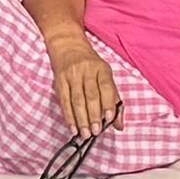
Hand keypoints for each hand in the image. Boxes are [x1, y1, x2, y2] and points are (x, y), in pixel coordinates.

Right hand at [45, 24, 118, 144]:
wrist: (68, 45)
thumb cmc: (90, 64)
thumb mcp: (105, 75)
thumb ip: (114, 99)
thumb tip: (120, 124)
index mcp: (102, 68)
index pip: (106, 87)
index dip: (108, 104)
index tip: (109, 119)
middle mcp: (87, 70)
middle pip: (91, 95)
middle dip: (94, 115)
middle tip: (96, 131)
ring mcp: (72, 75)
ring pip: (77, 100)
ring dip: (81, 119)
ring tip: (85, 133)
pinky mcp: (59, 80)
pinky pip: (64, 101)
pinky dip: (68, 116)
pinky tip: (73, 127)